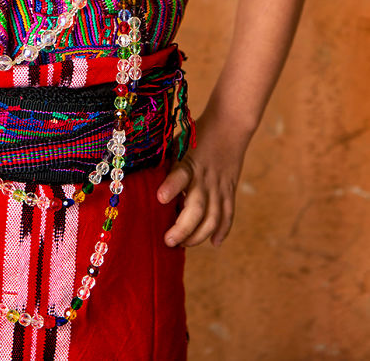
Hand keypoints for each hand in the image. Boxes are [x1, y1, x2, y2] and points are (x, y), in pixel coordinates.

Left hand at [156, 114, 249, 248]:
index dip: (172, 187)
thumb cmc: (195, 134)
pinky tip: (214, 243)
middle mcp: (205, 177)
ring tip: (184, 245)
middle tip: (169, 241)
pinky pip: (228, 214)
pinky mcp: (229, 190)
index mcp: (189, 162)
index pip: (181, 175)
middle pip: (197, 208)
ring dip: (199, 235)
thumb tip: (140, 178)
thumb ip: (164, 162)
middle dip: (183, 228)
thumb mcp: (176, 143)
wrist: (229, 125)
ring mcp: (219, 186)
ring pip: (213, 218)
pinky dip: (223, 230)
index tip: (160, 198)